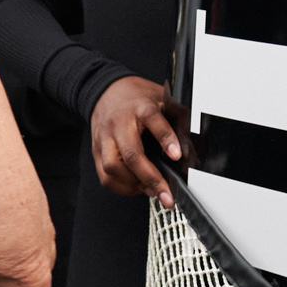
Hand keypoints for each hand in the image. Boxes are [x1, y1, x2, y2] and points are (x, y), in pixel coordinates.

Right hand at [91, 75, 180, 205]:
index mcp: (139, 107)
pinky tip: (136, 186)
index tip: (176, 155)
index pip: (152, 119)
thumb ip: (179, 122)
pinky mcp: (96, 152)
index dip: (166, 138)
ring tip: (152, 190)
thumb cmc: (137, 100)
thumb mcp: (162, 101)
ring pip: (113, 168)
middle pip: (131, 153)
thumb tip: (191, 152)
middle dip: (150, 178)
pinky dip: (122, 187)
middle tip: (166, 194)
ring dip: (134, 184)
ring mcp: (104, 138)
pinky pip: (105, 177)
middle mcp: (119, 123)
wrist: (107, 92)